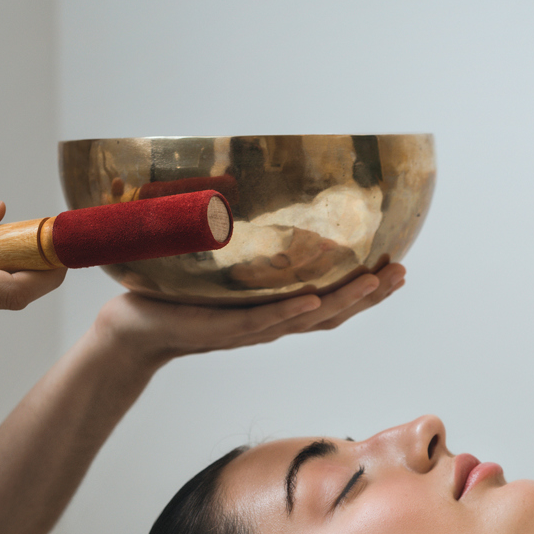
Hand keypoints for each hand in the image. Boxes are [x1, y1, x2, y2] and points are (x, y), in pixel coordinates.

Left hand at [91, 263, 406, 367]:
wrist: (133, 331)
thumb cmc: (175, 298)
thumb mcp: (219, 272)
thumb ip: (246, 251)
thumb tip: (264, 201)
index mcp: (274, 312)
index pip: (330, 305)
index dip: (366, 292)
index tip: (397, 268)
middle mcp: (268, 325)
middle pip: (331, 316)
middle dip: (368, 296)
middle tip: (401, 272)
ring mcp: (247, 330)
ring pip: (304, 321)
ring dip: (342, 302)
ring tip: (373, 281)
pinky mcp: (219, 328)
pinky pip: (259, 322)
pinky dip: (288, 314)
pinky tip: (311, 301)